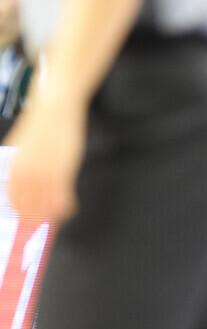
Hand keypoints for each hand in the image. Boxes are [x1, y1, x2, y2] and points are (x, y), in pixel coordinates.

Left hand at [7, 95, 87, 225]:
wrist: (56, 105)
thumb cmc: (44, 123)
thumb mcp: (25, 146)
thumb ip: (22, 166)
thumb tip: (23, 183)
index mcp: (15, 167)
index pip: (14, 198)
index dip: (21, 211)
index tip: (27, 218)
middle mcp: (27, 173)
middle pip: (29, 206)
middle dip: (36, 217)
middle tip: (43, 223)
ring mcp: (45, 173)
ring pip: (46, 205)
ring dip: (52, 215)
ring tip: (58, 216)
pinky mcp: (63, 171)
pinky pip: (63, 198)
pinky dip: (66, 207)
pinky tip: (70, 207)